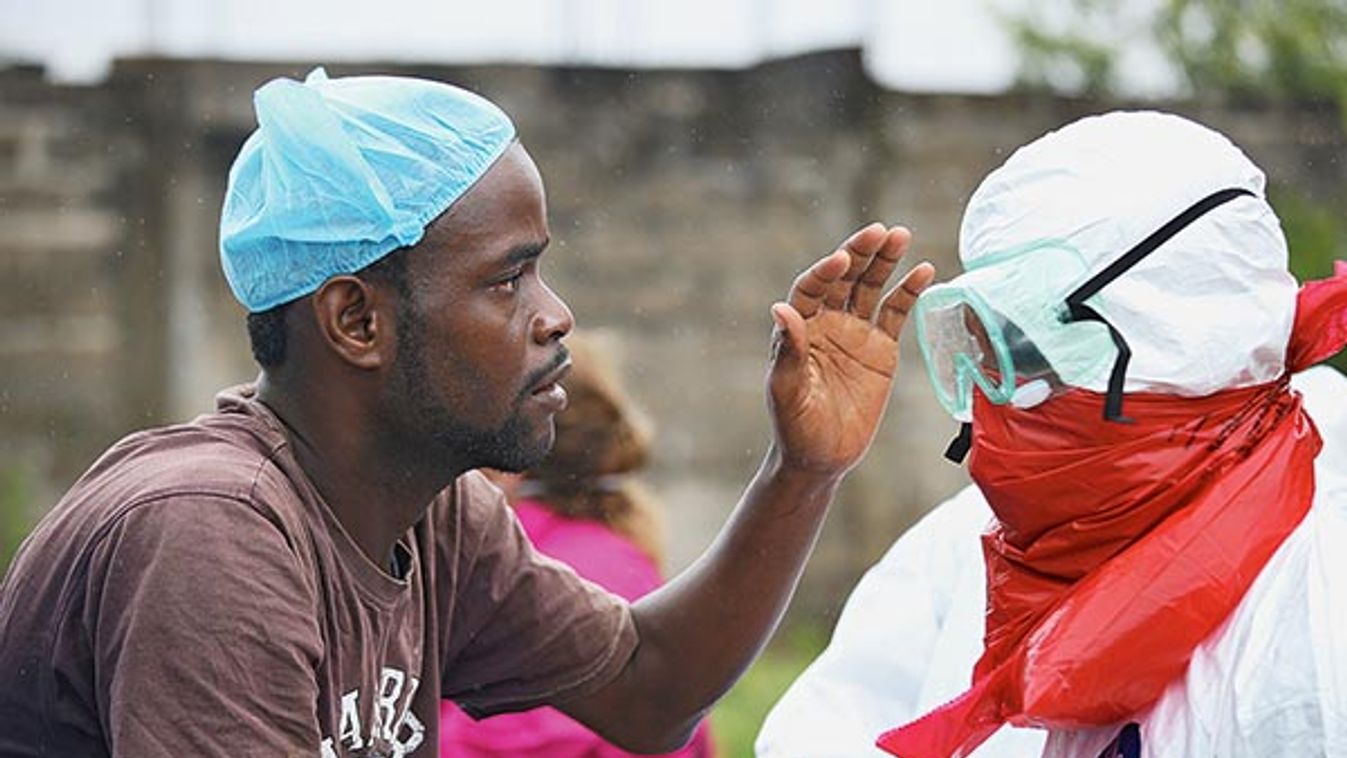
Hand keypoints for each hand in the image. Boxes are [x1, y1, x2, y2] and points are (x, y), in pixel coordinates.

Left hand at [767, 223, 934, 475]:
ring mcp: (855, 333)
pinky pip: (896, 313)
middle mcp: (827, 323)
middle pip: (844, 279)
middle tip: (879, 231)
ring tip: (901, 236)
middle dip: (859, 254)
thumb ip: (788, 351)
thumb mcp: (787, 391)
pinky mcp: (881, 349)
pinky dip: (909, 291)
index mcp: (799, 329)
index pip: (811, 289)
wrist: (822, 457)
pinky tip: (923, 271)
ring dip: (885, 262)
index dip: (824, 273)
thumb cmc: (795, 426)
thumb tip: (780, 308)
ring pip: (871, 288)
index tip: (839, 260)